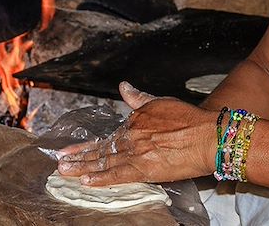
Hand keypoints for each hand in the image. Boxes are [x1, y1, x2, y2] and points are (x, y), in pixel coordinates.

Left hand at [57, 82, 217, 185]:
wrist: (208, 136)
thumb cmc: (190, 120)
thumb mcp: (162, 102)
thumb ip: (139, 97)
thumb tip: (123, 86)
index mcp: (136, 119)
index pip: (109, 135)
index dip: (88, 144)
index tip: (72, 149)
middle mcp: (133, 134)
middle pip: (102, 148)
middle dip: (79, 156)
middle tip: (59, 163)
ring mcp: (137, 152)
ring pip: (105, 161)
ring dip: (83, 167)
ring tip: (65, 171)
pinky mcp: (145, 168)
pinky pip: (119, 174)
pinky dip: (102, 178)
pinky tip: (87, 181)